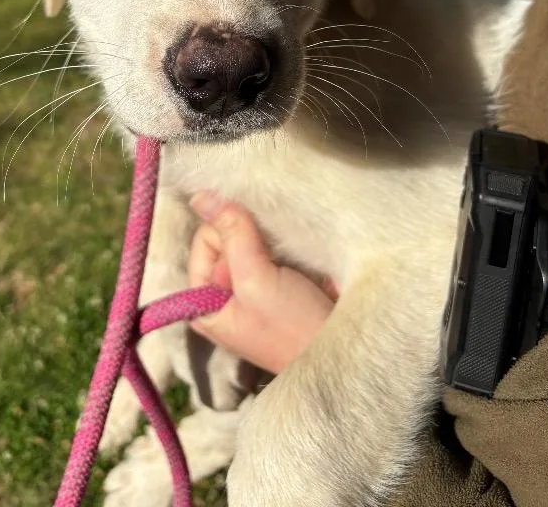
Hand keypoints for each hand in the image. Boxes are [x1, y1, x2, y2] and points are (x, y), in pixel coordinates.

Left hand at [187, 192, 336, 373]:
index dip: (229, 234)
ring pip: (252, 239)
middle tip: (276, 256)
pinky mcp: (280, 283)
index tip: (256, 250)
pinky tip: (299, 252)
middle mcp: (224, 295)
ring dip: (271, 238)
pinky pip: (274, 248)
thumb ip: (231, 235)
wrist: (346, 353)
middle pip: (227, 237)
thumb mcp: (256, 281)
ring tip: (290, 254)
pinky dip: (286, 244)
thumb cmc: (294, 327)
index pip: (205, 240)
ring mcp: (253, 289)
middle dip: (251, 235)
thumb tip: (201, 195)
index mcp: (205, 303)